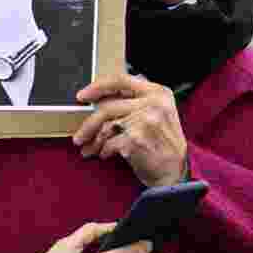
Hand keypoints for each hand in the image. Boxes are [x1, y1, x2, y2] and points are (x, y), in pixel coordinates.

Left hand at [73, 74, 187, 186]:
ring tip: (89, 148)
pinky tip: (105, 154)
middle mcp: (154, 104)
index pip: (120, 80)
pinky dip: (104, 150)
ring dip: (94, 140)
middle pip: (107, 107)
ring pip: (106, 126)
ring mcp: (146, 120)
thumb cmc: (161, 143)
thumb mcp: (156, 113)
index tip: (82, 96)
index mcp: (158, 92)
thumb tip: (97, 97)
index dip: (97, 86)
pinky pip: (109, 142)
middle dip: (88, 124)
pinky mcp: (137, 138)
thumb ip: (134, 100)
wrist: (174, 172)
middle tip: (78, 136)